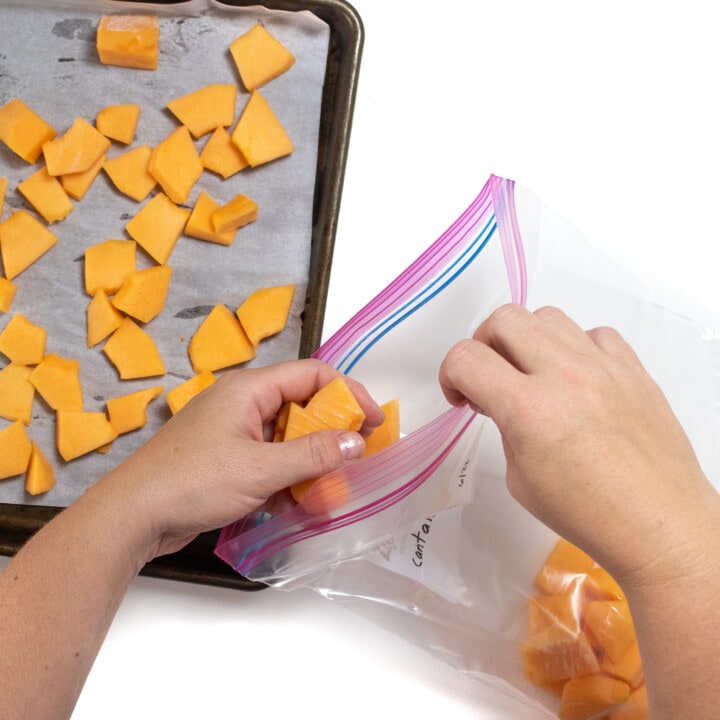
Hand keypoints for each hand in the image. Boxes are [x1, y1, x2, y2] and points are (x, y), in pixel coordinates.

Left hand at [96, 359, 384, 560]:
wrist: (133, 517)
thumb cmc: (192, 482)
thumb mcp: (261, 469)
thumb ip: (313, 454)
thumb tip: (357, 441)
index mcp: (250, 389)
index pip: (313, 375)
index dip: (348, 393)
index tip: (374, 421)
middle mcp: (244, 404)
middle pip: (303, 406)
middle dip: (332, 433)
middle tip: (357, 458)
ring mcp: (234, 433)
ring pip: (288, 438)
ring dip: (312, 461)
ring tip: (332, 489)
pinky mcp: (228, 459)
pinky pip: (271, 460)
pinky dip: (290, 478)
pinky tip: (302, 503)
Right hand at [438, 304, 717, 585]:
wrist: (657, 523)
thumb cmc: (585, 513)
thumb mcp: (519, 477)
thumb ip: (504, 426)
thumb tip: (502, 400)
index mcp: (528, 409)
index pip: (466, 358)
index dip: (449, 374)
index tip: (460, 396)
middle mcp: (564, 375)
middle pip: (504, 320)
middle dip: (484, 344)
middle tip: (490, 377)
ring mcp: (603, 367)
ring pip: (547, 316)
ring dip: (527, 340)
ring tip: (534, 374)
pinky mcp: (633, 369)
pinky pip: (594, 334)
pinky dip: (575, 347)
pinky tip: (577, 378)